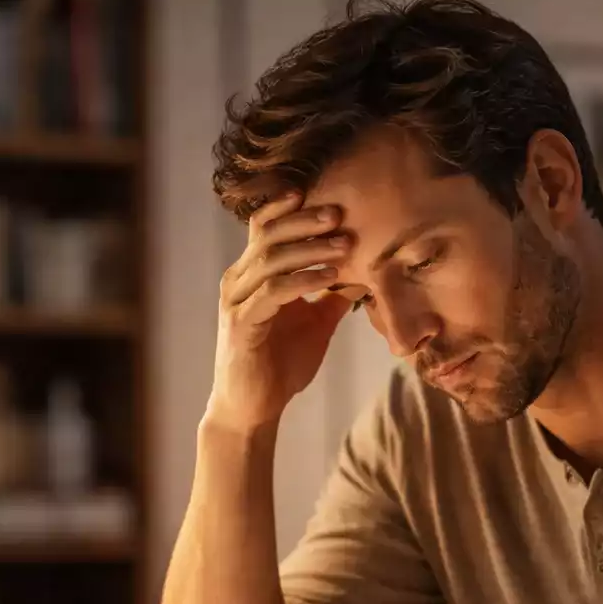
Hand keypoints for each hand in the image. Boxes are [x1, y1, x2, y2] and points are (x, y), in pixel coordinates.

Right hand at [208, 193, 352, 431]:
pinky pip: (273, 293)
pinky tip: (328, 278)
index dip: (289, 207)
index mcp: (251, 274)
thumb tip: (365, 274)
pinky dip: (302, 280)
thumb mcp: (314, 324)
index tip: (327, 195)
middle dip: (304, 221)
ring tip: (344, 245)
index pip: (265, 227)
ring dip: (309, 249)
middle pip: (267, 235)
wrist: (253, 408)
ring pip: (270, 259)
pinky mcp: (242, 324)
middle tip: (339, 213)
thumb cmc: (279, 364)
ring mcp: (237, 301)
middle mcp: (238, 281)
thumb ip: (332, 297)